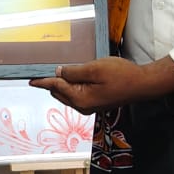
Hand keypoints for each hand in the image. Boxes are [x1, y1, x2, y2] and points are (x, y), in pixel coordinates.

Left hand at [31, 54, 173, 113]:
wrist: (142, 84)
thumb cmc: (122, 75)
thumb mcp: (94, 68)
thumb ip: (74, 71)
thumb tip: (58, 72)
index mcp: (80, 99)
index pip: (55, 86)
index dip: (42, 80)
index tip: (30, 79)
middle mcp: (82, 106)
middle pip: (59, 92)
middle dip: (52, 81)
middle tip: (46, 67)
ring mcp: (89, 106)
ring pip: (67, 93)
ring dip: (63, 82)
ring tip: (63, 69)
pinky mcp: (95, 102)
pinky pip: (77, 94)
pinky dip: (73, 85)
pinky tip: (76, 74)